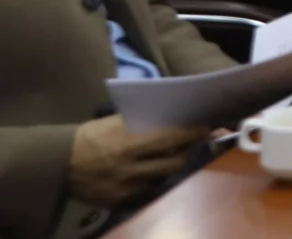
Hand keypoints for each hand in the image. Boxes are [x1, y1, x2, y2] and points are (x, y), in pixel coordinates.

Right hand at [67, 117, 205, 207]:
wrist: (57, 164)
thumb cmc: (90, 137)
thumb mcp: (116, 122)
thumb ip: (143, 123)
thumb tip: (172, 118)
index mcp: (129, 144)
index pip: (172, 138)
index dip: (191, 134)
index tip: (205, 128)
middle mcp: (130, 169)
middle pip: (174, 162)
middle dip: (187, 151)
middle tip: (194, 143)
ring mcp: (125, 188)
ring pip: (162, 177)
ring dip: (172, 166)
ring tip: (177, 155)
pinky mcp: (118, 202)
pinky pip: (146, 191)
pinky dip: (153, 180)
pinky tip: (155, 171)